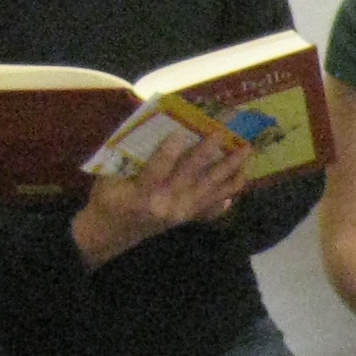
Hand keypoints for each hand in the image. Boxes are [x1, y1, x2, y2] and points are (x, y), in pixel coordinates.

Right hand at [72, 125, 252, 268]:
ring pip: (210, 190)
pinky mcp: (188, 218)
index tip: (177, 132)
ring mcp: (181, 214)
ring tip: (247, 152)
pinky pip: (212, 207)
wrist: (112, 233)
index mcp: (141, 195)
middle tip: (223, 133)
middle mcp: (166, 206)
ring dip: (229, 170)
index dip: (166, 154)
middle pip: (190, 177)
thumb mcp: (108, 177)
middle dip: (208, 154)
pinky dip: (226, 196)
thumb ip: (127, 156)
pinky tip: (240, 182)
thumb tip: (147, 122)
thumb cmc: (109, 198)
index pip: (156, 172)